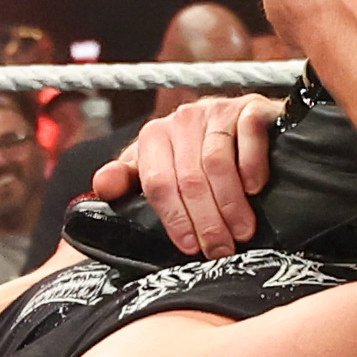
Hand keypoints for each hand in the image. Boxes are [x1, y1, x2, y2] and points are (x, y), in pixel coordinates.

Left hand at [90, 92, 286, 259]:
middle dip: (206, 221)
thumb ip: (128, 179)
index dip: (174, 218)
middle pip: (190, 177)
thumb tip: (102, 186)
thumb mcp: (157, 168)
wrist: (242, 124)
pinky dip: (252, 165)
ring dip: (230, 203)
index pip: (158, 182)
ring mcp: (218, 110)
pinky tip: (255, 188)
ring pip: (217, 162)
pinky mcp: (250, 106)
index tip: (190, 247)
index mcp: (155, 136)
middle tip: (220, 249)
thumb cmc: (195, 156)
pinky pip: (248, 136)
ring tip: (242, 231)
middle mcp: (183, 119)